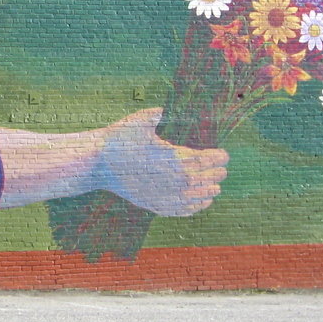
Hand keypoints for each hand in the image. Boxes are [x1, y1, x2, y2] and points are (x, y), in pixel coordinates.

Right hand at [96, 108, 228, 216]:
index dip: (219, 157)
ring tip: (215, 188)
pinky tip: (199, 204)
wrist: (98, 165)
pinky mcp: (156, 206)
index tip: (224, 155)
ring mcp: (166, 196)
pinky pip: (183, 211)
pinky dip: (195, 208)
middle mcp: (175, 180)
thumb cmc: (118, 141)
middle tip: (222, 170)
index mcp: (176, 158)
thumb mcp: (137, 121)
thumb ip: (154, 115)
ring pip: (198, 198)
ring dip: (209, 192)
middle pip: (207, 179)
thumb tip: (163, 110)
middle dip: (217, 174)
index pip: (208, 160)